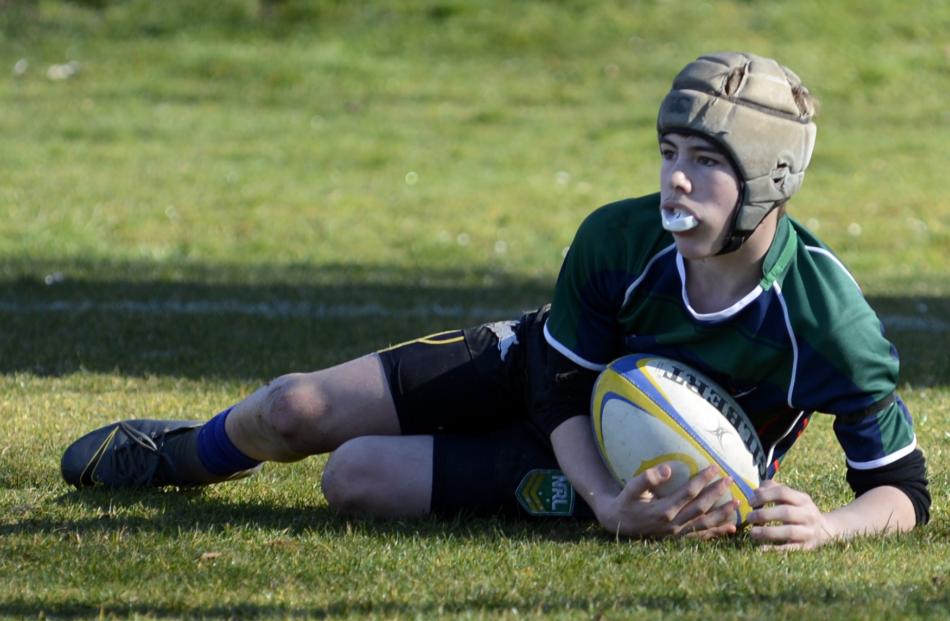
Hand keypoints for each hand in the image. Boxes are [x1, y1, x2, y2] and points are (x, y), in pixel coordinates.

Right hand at [593, 463, 738, 539]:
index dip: (703, 479)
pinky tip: (731, 528)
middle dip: (717, 493)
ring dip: (723, 513)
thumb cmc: (627, 501)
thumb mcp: (631, 488)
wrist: (620, 524)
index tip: (715, 467)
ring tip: (738, 503)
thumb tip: (667, 469)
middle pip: (701, 507)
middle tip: (730, 479)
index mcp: (663, 509)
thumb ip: (648, 478)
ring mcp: (677, 533)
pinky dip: (717, 532)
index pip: (689, 492)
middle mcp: (674, 523)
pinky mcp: (679, 539)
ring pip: (705, 523)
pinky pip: (701, 536)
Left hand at [746, 479, 836, 550]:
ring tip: (752, 533)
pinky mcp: (807, 547)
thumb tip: (756, 491)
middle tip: (749, 518)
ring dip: (768, 532)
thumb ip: (773, 490)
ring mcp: (809, 531)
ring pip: (789, 532)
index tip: (750, 502)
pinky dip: (775, 549)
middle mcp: (808, 514)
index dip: (764, 496)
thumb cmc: (799, 510)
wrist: (824, 530)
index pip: (783, 492)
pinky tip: (761, 548)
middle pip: (786, 512)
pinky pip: (790, 548)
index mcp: (803, 499)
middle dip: (764, 515)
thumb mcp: (791, 497)